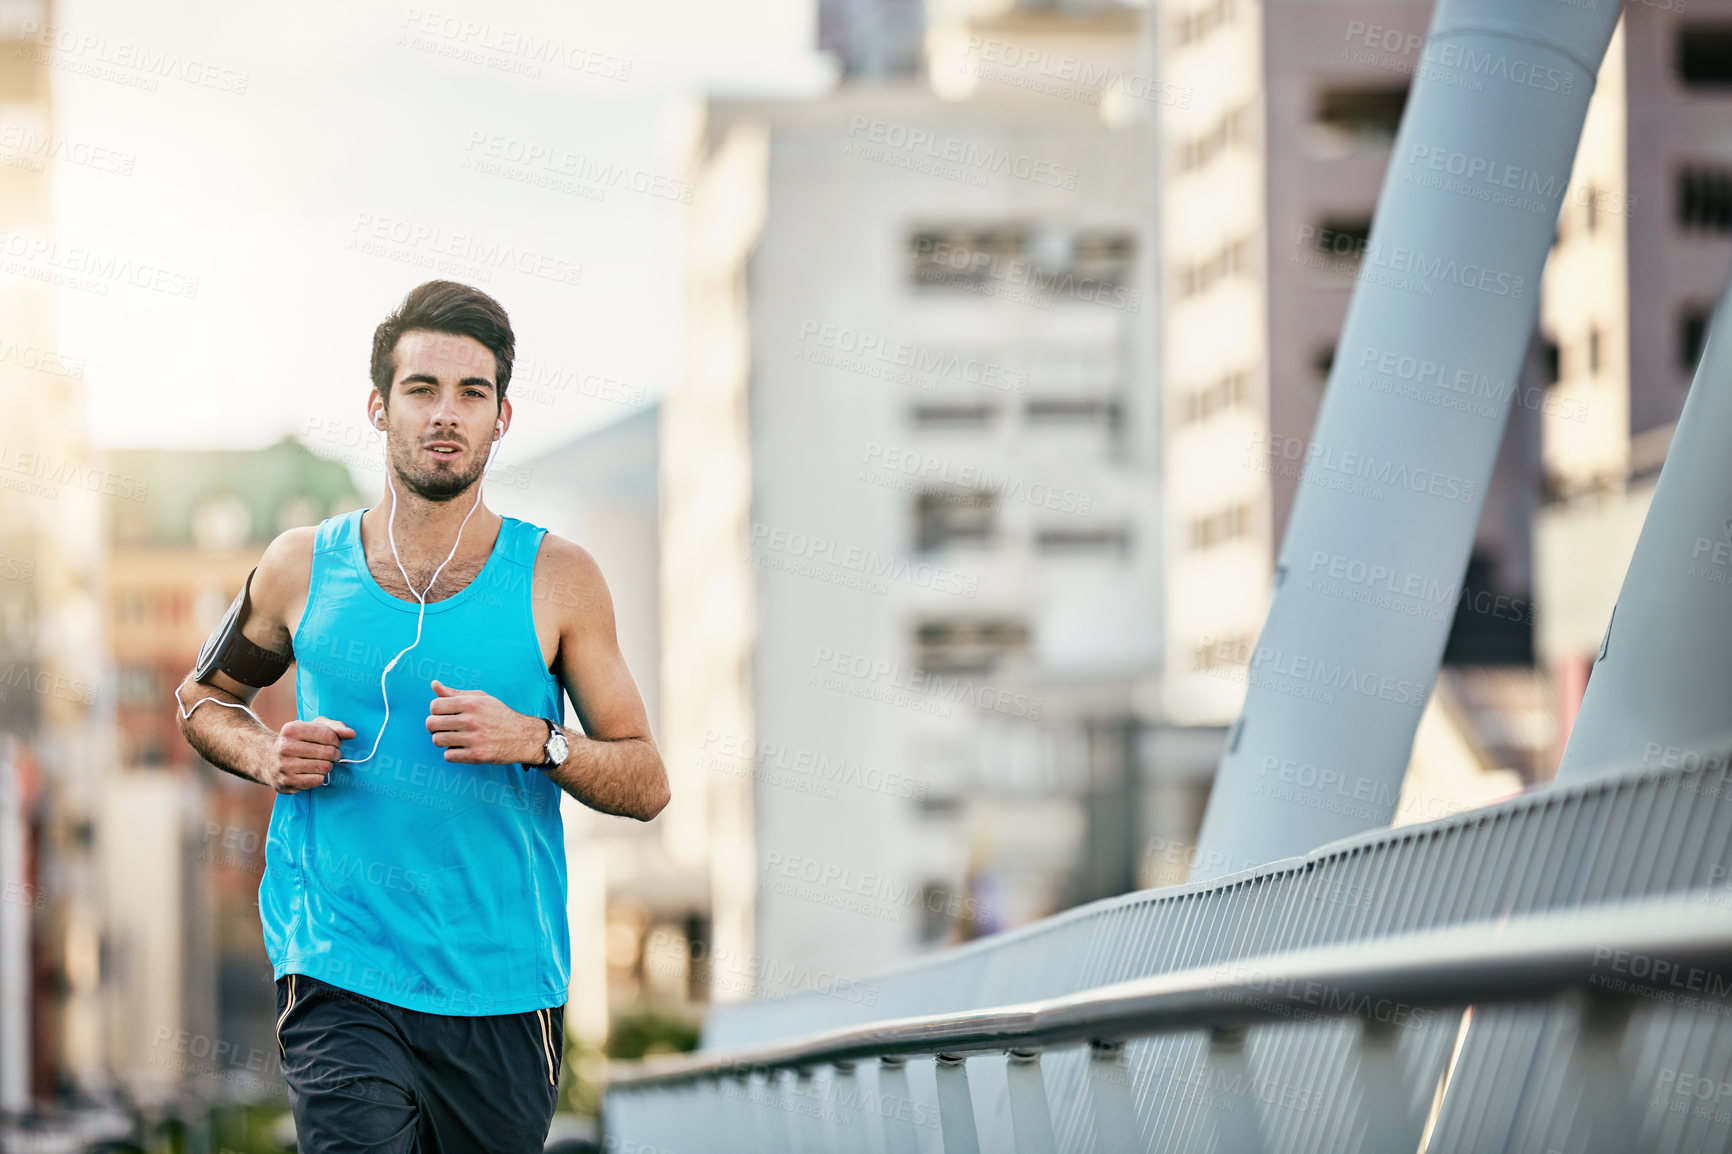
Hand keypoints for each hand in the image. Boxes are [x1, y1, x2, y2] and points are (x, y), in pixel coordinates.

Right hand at [267, 716, 354, 792]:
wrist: (269, 762)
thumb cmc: (298, 741)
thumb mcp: (314, 727)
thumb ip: (335, 727)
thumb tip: (351, 733)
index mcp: (291, 729)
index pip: (328, 735)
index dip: (336, 740)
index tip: (333, 743)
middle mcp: (285, 747)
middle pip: (328, 752)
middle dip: (335, 754)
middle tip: (331, 755)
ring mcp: (284, 765)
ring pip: (324, 767)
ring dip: (328, 766)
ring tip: (322, 763)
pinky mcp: (287, 782)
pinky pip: (317, 780)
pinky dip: (320, 777)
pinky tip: (313, 773)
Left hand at [426, 679, 543, 763]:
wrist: (523, 736)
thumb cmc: (500, 715)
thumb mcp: (481, 699)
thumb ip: (456, 693)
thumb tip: (434, 684)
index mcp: (471, 703)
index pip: (435, 706)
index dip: (435, 711)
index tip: (443, 715)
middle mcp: (471, 720)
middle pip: (431, 723)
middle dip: (434, 726)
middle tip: (444, 728)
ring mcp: (474, 739)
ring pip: (437, 740)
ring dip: (442, 740)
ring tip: (452, 739)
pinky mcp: (476, 755)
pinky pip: (448, 756)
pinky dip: (452, 753)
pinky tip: (461, 748)